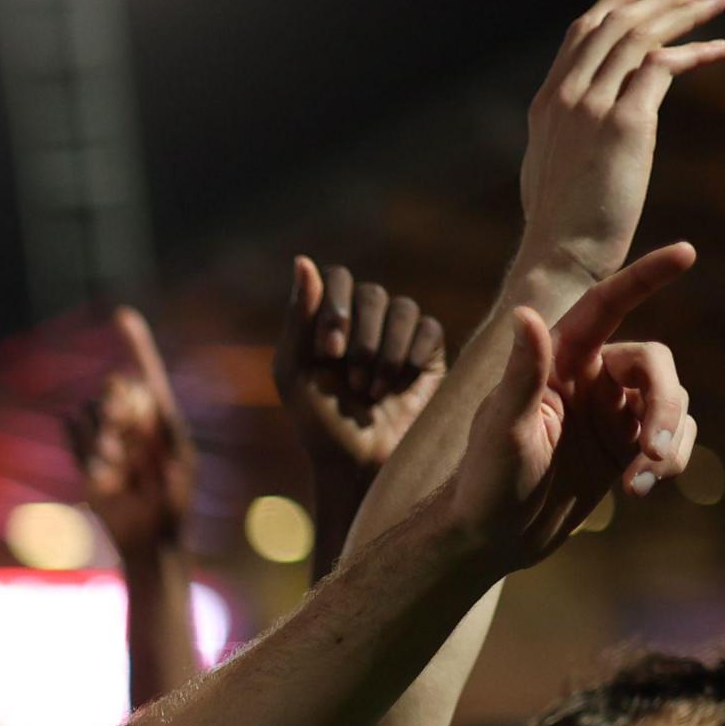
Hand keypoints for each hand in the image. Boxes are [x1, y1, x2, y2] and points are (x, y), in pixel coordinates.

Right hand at [66, 309, 194, 556]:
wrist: (150, 539)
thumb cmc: (174, 501)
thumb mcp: (177, 459)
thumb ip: (155, 424)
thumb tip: (122, 394)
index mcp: (160, 416)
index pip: (147, 370)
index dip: (136, 343)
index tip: (122, 315)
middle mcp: (131, 421)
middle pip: (115, 389)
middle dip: (119, 411)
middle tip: (132, 445)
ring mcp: (106, 438)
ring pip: (90, 411)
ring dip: (102, 438)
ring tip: (121, 471)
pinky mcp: (84, 458)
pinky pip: (72, 432)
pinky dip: (84, 447)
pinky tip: (103, 473)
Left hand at [276, 258, 446, 478]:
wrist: (361, 465)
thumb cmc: (320, 424)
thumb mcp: (294, 373)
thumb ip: (298, 318)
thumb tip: (302, 260)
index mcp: (328, 320)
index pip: (337, 279)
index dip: (335, 308)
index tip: (328, 351)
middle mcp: (365, 321)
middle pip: (372, 293)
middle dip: (361, 340)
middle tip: (352, 382)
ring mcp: (399, 334)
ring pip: (403, 309)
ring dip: (385, 352)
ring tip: (372, 392)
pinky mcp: (428, 352)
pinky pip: (430, 329)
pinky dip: (413, 353)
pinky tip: (402, 382)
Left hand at [442, 243, 699, 570]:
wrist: (491, 538)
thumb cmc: (485, 482)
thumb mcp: (503, 430)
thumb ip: (522, 374)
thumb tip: (525, 312)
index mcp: (559, 360)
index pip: (607, 305)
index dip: (645, 276)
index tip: (686, 251)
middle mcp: (590, 377)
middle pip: (656, 366)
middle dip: (664, 408)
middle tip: (652, 454)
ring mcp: (611, 412)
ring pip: (672, 403)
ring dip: (669, 443)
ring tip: (639, 486)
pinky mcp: (626, 448)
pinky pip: (673, 437)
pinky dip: (670, 460)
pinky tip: (640, 489)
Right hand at [517, 0, 724, 287]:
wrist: (560, 256)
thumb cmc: (562, 227)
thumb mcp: (555, 168)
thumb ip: (571, 132)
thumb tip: (591, 122)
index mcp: (547, 104)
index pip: (582, 33)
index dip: (614, 1)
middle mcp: (565, 96)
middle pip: (614, 22)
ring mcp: (591, 107)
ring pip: (640, 35)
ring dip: (683, 12)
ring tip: (717, 1)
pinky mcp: (624, 123)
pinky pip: (661, 67)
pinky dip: (692, 53)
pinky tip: (718, 51)